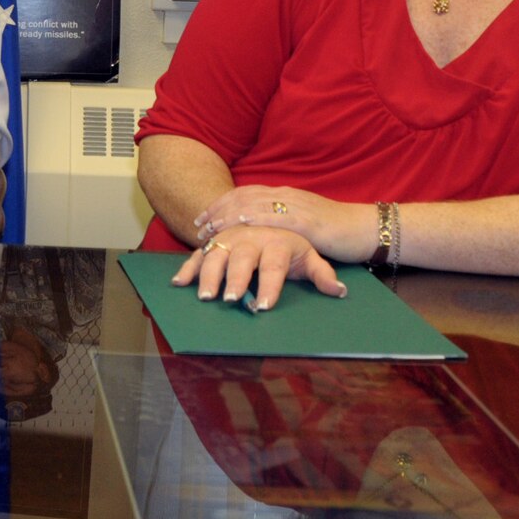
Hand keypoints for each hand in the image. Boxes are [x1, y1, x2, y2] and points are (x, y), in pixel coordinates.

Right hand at [170, 224, 347, 310]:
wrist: (272, 212)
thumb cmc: (292, 242)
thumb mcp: (310, 255)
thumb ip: (322, 274)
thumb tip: (339, 292)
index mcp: (278, 242)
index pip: (274, 266)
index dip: (269, 286)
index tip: (264, 307)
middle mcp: (252, 238)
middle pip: (243, 259)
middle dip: (236, 280)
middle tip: (232, 300)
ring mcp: (230, 238)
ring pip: (217, 254)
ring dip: (209, 275)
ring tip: (205, 296)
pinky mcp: (215, 241)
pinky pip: (199, 253)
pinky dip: (188, 266)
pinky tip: (179, 282)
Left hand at [193, 186, 373, 261]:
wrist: (366, 228)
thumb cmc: (335, 230)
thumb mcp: (303, 221)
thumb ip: (282, 220)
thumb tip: (258, 231)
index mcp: (285, 195)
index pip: (244, 194)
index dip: (221, 204)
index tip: (202, 217)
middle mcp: (286, 196)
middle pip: (243, 198)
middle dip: (217, 211)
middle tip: (198, 226)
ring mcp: (296, 206)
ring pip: (253, 205)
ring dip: (228, 217)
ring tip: (210, 230)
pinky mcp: (306, 221)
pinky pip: (276, 217)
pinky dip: (255, 219)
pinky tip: (240, 224)